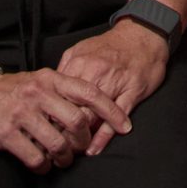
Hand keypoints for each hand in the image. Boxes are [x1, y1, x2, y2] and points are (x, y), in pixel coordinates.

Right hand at [0, 68, 129, 170]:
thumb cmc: (11, 89)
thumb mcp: (38, 79)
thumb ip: (62, 90)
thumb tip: (93, 110)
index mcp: (50, 78)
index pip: (89, 92)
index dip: (111, 111)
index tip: (125, 126)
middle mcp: (38, 93)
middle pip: (77, 121)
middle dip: (84, 140)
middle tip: (82, 148)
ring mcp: (21, 113)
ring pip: (58, 143)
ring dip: (64, 158)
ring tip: (62, 160)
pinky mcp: (6, 132)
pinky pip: (35, 157)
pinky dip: (43, 166)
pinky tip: (42, 165)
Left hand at [56, 19, 171, 154]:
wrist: (144, 35)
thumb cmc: (112, 46)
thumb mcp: (82, 49)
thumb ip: (67, 68)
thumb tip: (51, 90)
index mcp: (79, 63)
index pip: (57, 95)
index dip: (48, 116)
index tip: (42, 131)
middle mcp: (95, 73)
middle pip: (72, 108)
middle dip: (62, 130)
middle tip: (53, 148)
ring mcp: (114, 84)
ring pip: (91, 116)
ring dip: (80, 138)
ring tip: (71, 152)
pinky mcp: (132, 93)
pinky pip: (114, 119)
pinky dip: (103, 137)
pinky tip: (94, 149)